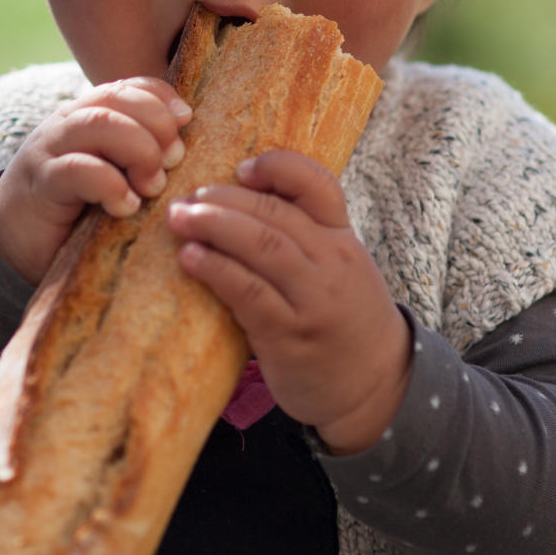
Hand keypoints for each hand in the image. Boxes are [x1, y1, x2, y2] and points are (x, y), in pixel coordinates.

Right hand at [0, 79, 191, 284]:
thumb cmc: (76, 207)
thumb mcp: (113, 174)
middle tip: (173, 161)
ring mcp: (51, 150)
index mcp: (89, 115)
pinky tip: (125, 207)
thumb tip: (186, 145)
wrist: (15, 240)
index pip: (129, 86)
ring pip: (99, 124)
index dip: (162, 96)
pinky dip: (111, 185)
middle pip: (117, 99)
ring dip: (139, 150)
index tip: (187, 119)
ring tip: (153, 185)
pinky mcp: (40, 184)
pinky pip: (78, 170)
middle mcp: (68, 123)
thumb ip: (139, 154)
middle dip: (156, 124)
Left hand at [166, 149, 411, 452]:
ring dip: (214, 226)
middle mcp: (332, 262)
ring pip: (262, 246)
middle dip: (224, 199)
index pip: (318, 184)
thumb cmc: (344, 321)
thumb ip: (302, 239)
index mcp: (342, 238)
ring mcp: (313, 299)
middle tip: (185, 197)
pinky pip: (249, 294)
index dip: (278, 167)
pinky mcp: (291, 335)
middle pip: (275, 213)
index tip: (242, 167)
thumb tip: (234, 205)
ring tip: (179, 219)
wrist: (376, 387)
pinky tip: (191, 259)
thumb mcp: (339, 269)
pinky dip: (217, 270)